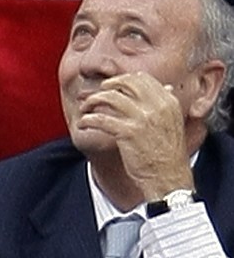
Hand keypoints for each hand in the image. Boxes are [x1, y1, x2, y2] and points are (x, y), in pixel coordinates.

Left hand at [74, 70, 197, 199]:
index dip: (124, 80)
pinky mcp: (128, 133)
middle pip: (126, 83)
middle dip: (107, 86)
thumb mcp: (174, 123)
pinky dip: (88, 119)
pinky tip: (84, 124)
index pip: (143, 79)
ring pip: (110, 97)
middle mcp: (157, 107)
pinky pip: (101, 118)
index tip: (113, 87)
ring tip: (86, 108)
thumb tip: (167, 87)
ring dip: (93, 100)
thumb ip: (167, 105)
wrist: (169, 178)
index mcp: (169, 102)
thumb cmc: (169, 155)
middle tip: (98, 94)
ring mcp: (142, 119)